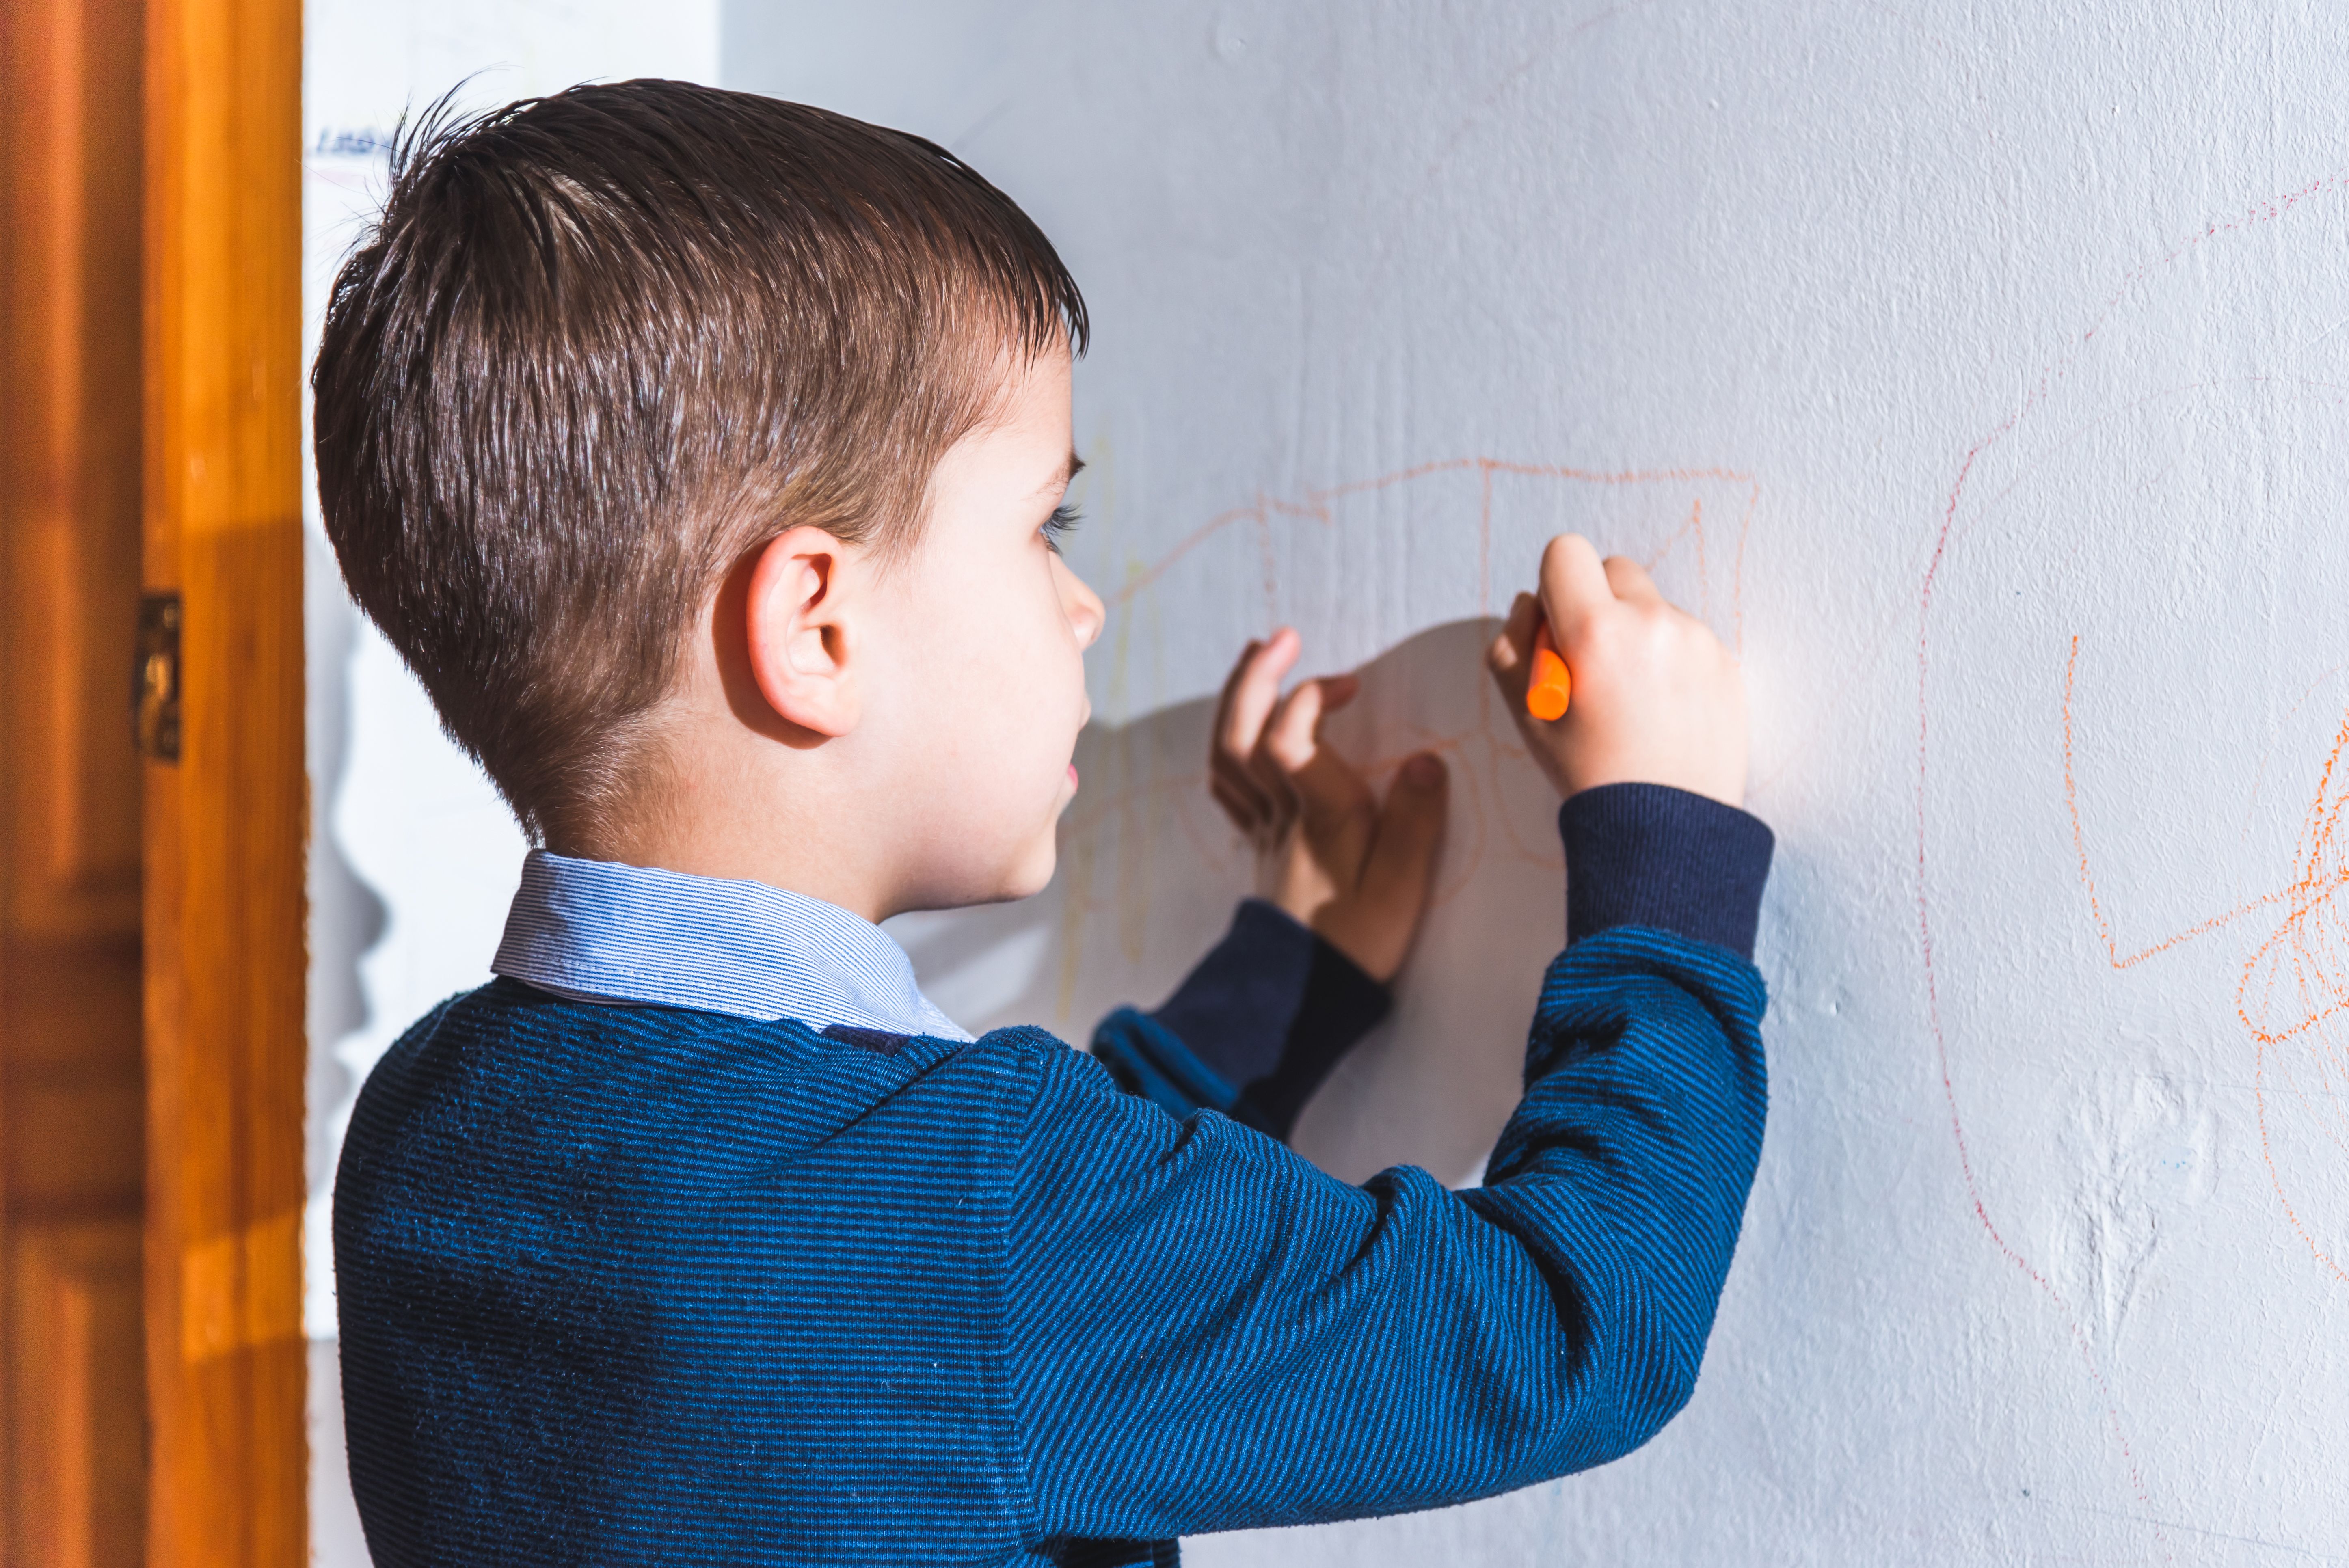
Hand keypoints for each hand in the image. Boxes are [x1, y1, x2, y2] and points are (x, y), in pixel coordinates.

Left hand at [1208, 629, 1449, 982]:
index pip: (1290, 739)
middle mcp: (1283, 815)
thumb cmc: (1360, 940)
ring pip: (1228, 755)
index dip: (1308, 699)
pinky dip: (1231, 747)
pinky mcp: (1260, 845)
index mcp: (1320, 816)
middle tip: (1283, 639)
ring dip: (1237, 701)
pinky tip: (1244, 731)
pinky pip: (1229, 786)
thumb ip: (1415, 822)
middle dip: (1258, 679)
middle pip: (1244, 735)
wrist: (1305, 996)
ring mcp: (1265, 829)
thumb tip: (1424, 761)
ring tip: (1258, 660)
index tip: (1346, 684)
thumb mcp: (1402, 887)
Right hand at [1486, 535, 1746, 806]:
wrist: (1667, 828)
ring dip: (1636, 634)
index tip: (1559, 631)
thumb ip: (1513, 644)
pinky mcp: (1725, 661)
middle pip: (1615, 568)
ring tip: (1630, 698)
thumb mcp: (1525, 713)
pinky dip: (1669, 659)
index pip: (1567, 552)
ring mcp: (1696, 640)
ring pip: (1653, 605)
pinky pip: (1686, 636)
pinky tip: (1661, 709)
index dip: (1554, 587)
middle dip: (1597, 603)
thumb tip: (1533, 603)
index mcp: (1595, 631)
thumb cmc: (1589, 772)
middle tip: (1592, 665)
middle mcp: (1651, 623)